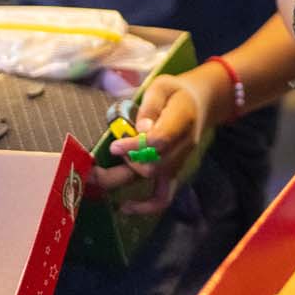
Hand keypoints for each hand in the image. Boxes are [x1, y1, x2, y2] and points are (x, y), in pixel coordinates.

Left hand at [95, 71, 217, 214]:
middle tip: (96, 159)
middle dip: (123, 164)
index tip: (114, 145)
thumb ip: (151, 106)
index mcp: (182, 121)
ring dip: (122, 181)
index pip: (160, 141)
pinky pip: (164, 197)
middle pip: (154, 166)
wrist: (200, 103)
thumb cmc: (176, 92)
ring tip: (93, 178)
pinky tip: (124, 208)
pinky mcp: (173, 172)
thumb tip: (139, 130)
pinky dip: (146, 207)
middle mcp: (183, 146)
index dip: (135, 147)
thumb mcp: (162, 86)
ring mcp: (178, 162)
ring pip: (153, 181)